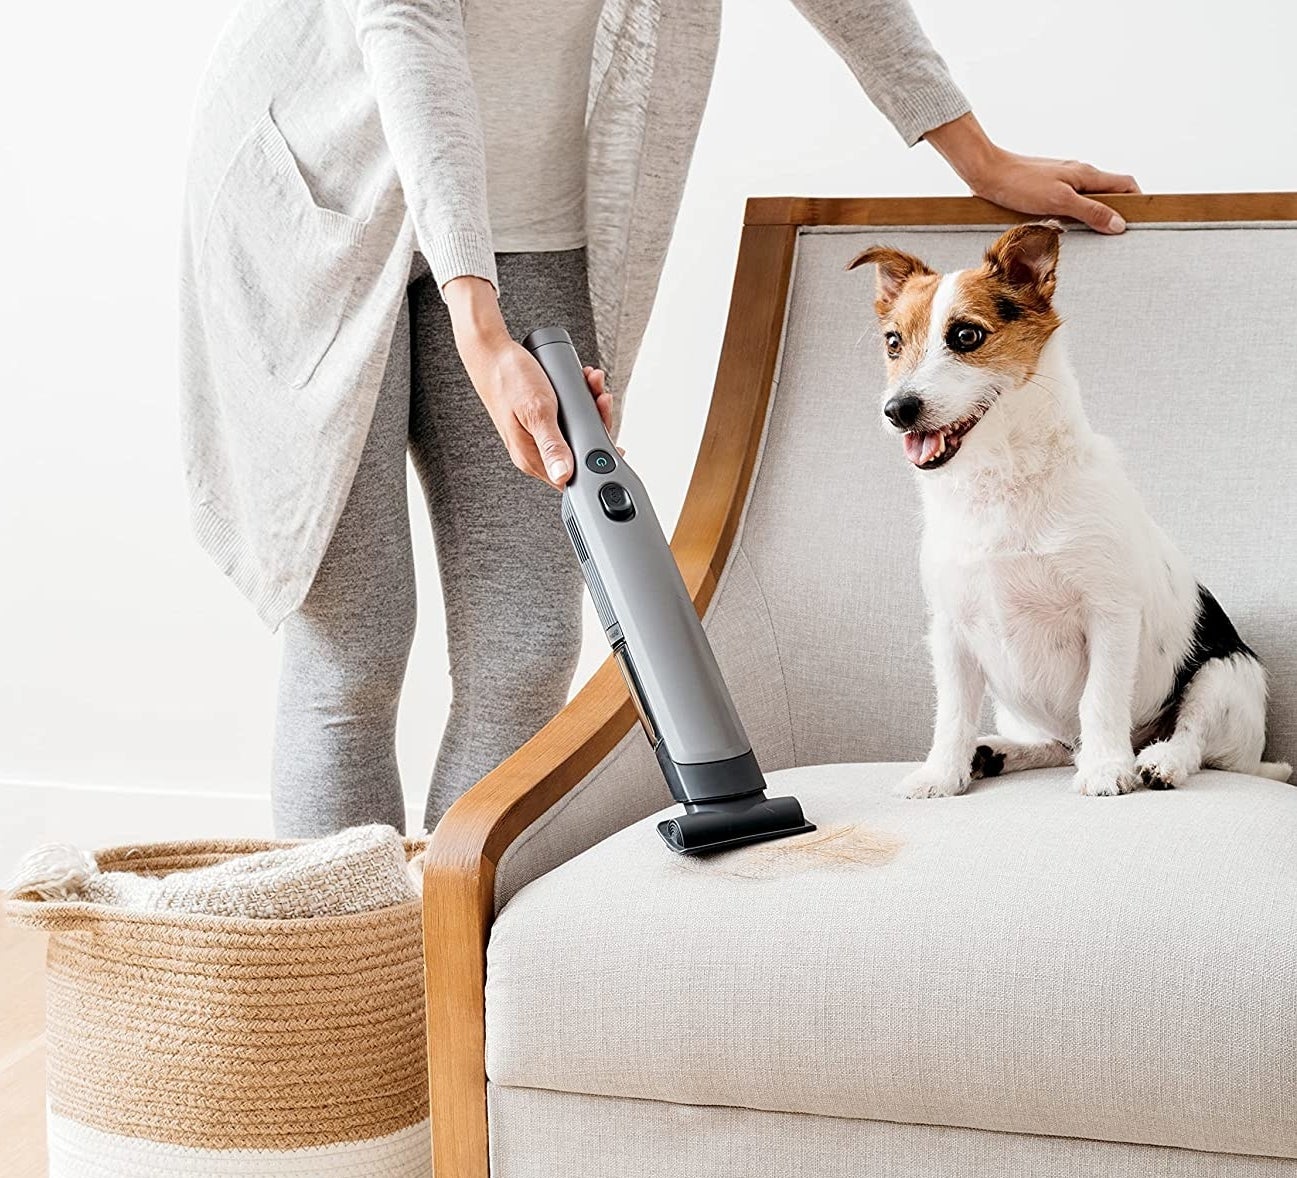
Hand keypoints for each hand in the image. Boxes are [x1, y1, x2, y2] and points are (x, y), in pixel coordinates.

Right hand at [444, 277, 611, 488]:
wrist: (489, 352)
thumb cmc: (507, 378)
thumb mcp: (536, 410)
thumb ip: (551, 444)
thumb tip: (563, 475)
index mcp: (531, 458)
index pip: (572, 476)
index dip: (595, 461)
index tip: (610, 440)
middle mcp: (534, 451)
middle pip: (578, 452)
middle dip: (597, 425)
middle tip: (600, 400)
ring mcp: (537, 436)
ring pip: (575, 432)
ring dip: (590, 408)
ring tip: (592, 384)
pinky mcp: (538, 421)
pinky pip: (567, 418)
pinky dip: (580, 401)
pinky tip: (583, 384)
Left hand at [925, 113, 1139, 234]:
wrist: (986, 172)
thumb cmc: (1020, 184)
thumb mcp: (1059, 201)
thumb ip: (1090, 212)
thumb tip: (1119, 224)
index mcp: (1087, 174)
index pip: (1126, 185)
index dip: (1138, 202)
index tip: (1142, 222)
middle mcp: (1078, 174)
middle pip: (1109, 193)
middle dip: (1118, 212)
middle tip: (1119, 237)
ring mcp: (1062, 181)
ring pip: (1088, 198)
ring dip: (1095, 216)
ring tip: (1097, 238)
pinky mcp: (1045, 189)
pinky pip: (1070, 202)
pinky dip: (1076, 216)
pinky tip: (1067, 230)